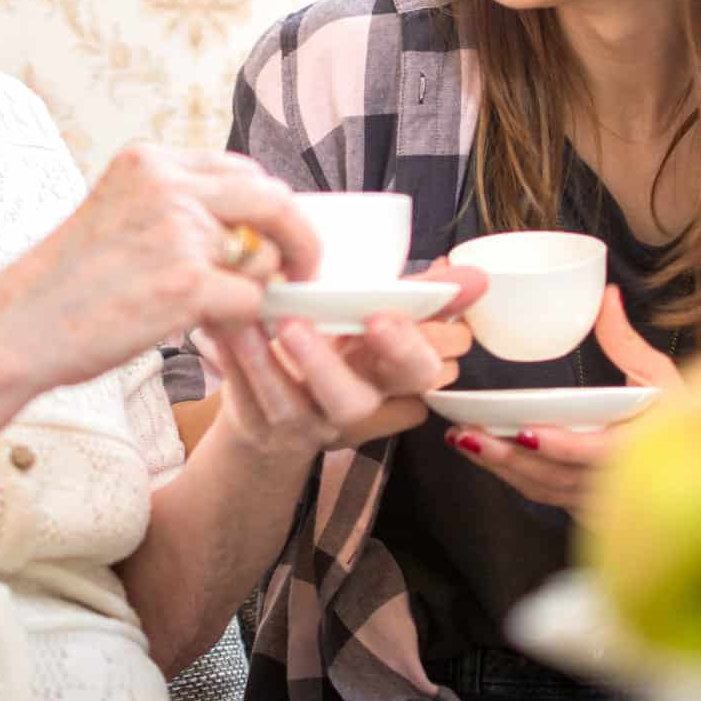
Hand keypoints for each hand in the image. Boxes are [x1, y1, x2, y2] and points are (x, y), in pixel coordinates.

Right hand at [0, 144, 319, 389]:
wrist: (17, 328)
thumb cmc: (65, 286)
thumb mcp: (117, 215)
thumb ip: (176, 209)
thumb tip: (248, 232)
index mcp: (149, 161)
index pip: (240, 171)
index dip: (269, 208)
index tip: (276, 239)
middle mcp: (166, 184)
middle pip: (273, 199)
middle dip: (299, 239)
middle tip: (303, 272)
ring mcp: (179, 232)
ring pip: (265, 257)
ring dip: (259, 290)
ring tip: (227, 313)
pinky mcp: (187, 284)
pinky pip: (252, 300)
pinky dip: (243, 322)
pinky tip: (212, 333)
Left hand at [202, 261, 485, 458]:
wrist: (275, 417)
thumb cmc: (337, 355)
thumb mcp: (378, 325)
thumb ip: (422, 299)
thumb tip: (477, 275)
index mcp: (388, 378)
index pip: (417, 373)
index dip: (407, 350)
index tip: (383, 316)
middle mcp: (352, 406)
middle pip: (354, 401)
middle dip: (329, 364)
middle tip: (311, 321)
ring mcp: (306, 421)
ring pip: (290, 402)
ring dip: (274, 359)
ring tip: (260, 319)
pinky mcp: (262, 424)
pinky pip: (247, 394)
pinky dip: (235, 360)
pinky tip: (222, 327)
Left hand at [445, 285, 681, 511]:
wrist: (692, 466)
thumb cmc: (679, 416)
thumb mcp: (660, 376)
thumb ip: (626, 340)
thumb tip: (606, 295)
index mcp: (643, 449)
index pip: (597, 455)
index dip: (561, 447)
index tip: (525, 431)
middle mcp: (620, 484)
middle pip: (556, 478)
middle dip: (510, 458)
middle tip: (469, 434)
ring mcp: (600, 501)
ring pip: (543, 489)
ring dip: (501, 467)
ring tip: (463, 438)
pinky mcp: (583, 506)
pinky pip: (542, 495)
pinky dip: (511, 476)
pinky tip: (482, 453)